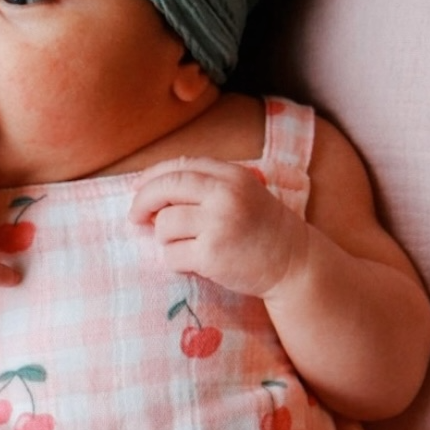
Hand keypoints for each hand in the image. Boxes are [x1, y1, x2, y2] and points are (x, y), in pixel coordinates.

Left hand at [128, 158, 306, 297]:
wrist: (294, 263)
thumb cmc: (262, 229)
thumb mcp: (241, 193)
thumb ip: (206, 184)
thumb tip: (150, 187)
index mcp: (231, 175)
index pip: (179, 166)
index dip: (153, 177)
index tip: (139, 189)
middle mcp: (225, 194)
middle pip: (165, 188)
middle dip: (143, 202)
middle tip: (135, 217)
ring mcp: (218, 224)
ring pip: (164, 224)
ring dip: (165, 238)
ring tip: (186, 246)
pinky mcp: (211, 254)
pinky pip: (171, 255)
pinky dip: (175, 260)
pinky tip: (194, 262)